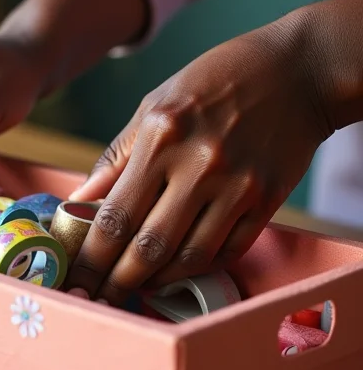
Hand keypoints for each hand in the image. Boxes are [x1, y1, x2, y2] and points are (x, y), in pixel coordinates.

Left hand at [65, 17, 331, 303]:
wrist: (294, 71)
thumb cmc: (211, 83)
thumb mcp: (153, 106)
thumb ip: (115, 158)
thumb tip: (78, 201)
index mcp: (159, 136)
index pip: (115, 214)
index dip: (91, 256)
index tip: (76, 278)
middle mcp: (197, 164)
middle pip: (148, 245)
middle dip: (116, 280)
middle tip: (99, 297)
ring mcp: (236, 185)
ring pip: (188, 257)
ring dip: (156, 281)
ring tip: (134, 286)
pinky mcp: (267, 200)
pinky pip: (226, 251)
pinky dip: (196, 268)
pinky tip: (175, 270)